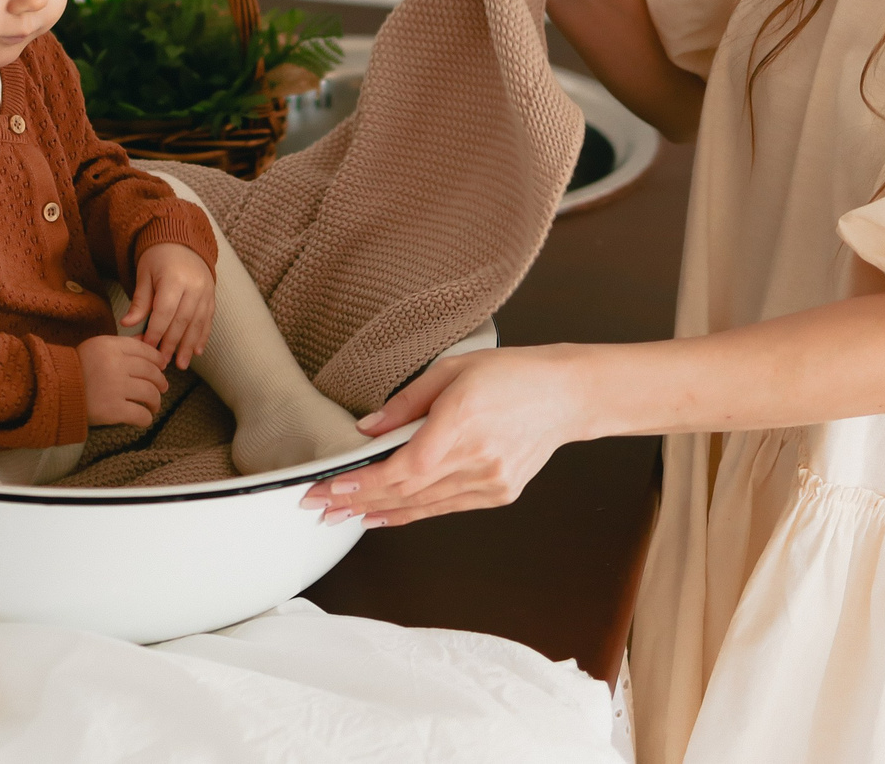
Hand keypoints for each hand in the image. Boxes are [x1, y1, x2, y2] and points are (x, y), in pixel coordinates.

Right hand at [79, 334, 169, 428]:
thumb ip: (121, 346)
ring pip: (150, 393)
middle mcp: (115, 364)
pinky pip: (141, 414)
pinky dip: (146, 418)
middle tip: (162, 388)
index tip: (162, 367)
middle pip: (151, 372)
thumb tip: (147, 342)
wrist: (51, 392)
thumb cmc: (75, 370)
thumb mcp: (96, 349)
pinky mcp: (113, 409)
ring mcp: (115, 387)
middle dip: (160, 382)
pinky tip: (144, 418)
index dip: (157, 360)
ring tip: (153, 406)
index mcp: (110, 346)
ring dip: (156, 402)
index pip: (145, 350)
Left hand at [123, 243, 215, 368]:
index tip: (147, 348)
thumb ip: (140, 301)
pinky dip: (202, 337)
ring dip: (189, 346)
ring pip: (197, 324)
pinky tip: (197, 351)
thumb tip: (127, 324)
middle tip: (162, 362)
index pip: (165, 312)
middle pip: (182, 321)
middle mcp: (194, 286)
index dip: (156, 332)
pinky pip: (208, 320)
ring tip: (181, 365)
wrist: (181, 241)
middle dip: (172, 344)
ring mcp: (206, 291)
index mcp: (175, 279)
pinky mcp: (212, 296)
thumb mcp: (144, 275)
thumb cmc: (157, 258)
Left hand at [298, 348, 583, 526]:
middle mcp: (477, 458)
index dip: (365, 482)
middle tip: (319, 506)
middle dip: (357, 500)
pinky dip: (411, 513)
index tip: (331, 488)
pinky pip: (445, 508)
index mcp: (463, 420)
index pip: (405, 466)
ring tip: (342, 514)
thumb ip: (406, 403)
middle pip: (407, 490)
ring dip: (378, 511)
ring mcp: (490, 481)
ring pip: (423, 505)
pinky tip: (384, 515)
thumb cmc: (510, 375)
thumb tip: (367, 430)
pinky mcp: (498, 493)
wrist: (565, 396)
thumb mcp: (452, 370)